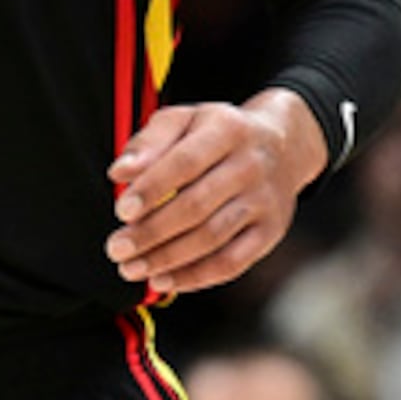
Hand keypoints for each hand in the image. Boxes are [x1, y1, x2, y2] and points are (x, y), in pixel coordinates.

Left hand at [103, 92, 328, 298]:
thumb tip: (120, 171)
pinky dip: (195, 276)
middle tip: (118, 248)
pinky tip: (165, 280)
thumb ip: (149, 141)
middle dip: (152, 232)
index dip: (152, 189)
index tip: (122, 211)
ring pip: (212, 238)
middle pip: (197, 206)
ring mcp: (263, 202)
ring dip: (167, 259)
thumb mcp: (186, 119)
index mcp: (227, 130)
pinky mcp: (270, 232)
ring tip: (133, 268)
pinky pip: (231, 262)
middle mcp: (250, 166)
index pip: (185, 162)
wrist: (282, 146)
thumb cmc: (220, 134)